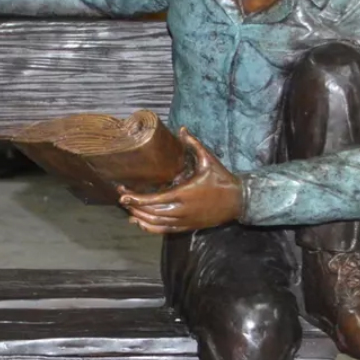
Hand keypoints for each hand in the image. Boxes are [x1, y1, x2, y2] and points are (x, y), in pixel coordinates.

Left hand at [119, 129, 242, 233]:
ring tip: (128, 208)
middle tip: (122, 196)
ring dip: (139, 216)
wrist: (238, 201)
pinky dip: (150, 227)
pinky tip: (139, 222)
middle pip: (150, 212)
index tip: (122, 192)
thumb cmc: (221, 179)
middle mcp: (181, 210)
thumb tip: (182, 129)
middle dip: (133, 205)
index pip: (153, 199)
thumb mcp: (209, 160)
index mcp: (183, 193)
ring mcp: (183, 220)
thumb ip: (194, 145)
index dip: (135, 198)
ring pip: (155, 223)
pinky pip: (164, 230)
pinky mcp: (187, 227)